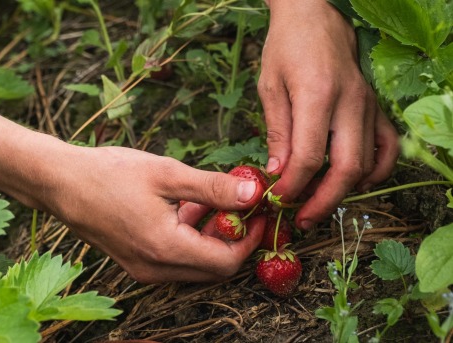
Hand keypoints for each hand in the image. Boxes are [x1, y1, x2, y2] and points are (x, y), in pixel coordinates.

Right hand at [39, 144, 266, 282]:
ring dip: (211, 239)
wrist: (61, 184)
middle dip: (233, 240)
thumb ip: (212, 188)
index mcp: (166, 248)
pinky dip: (190, 241)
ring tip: (211, 202)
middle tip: (239, 206)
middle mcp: (155, 269)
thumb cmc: (109, 173)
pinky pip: (175, 262)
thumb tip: (252, 194)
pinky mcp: (135, 263)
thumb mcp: (166, 173)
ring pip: (195, 266)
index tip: (257, 212)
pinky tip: (185, 209)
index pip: (227, 261)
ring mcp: (143, 270)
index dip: (249, 238)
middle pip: (213, 268)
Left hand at [257, 0, 398, 228]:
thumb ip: (278, 131)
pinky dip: (376, 171)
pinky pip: (388, 147)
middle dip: (323, 201)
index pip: (308, 157)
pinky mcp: (376, 107)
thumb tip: (279, 173)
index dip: (293, 186)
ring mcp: (368, 106)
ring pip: (368, 163)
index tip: (279, 198)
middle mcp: (350, 103)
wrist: (316, 17)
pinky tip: (354, 182)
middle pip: (346, 168)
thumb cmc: (286, 48)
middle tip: (302, 218)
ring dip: (345, 191)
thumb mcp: (270, 86)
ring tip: (320, 204)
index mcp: (317, 96)